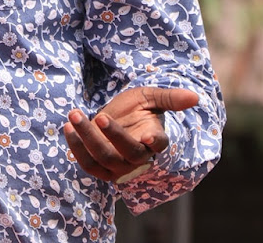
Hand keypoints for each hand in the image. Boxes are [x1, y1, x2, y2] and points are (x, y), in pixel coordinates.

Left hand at [63, 87, 198, 182]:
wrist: (117, 119)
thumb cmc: (136, 108)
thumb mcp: (150, 97)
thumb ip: (169, 98)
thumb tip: (195, 97)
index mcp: (154, 139)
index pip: (158, 145)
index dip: (154, 142)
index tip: (148, 135)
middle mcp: (137, 157)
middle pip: (126, 153)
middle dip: (111, 135)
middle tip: (99, 116)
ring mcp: (118, 165)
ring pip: (103, 158)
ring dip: (87, 138)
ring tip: (74, 115)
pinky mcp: (100, 166)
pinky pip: (87, 163)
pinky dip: (76, 148)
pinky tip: (67, 127)